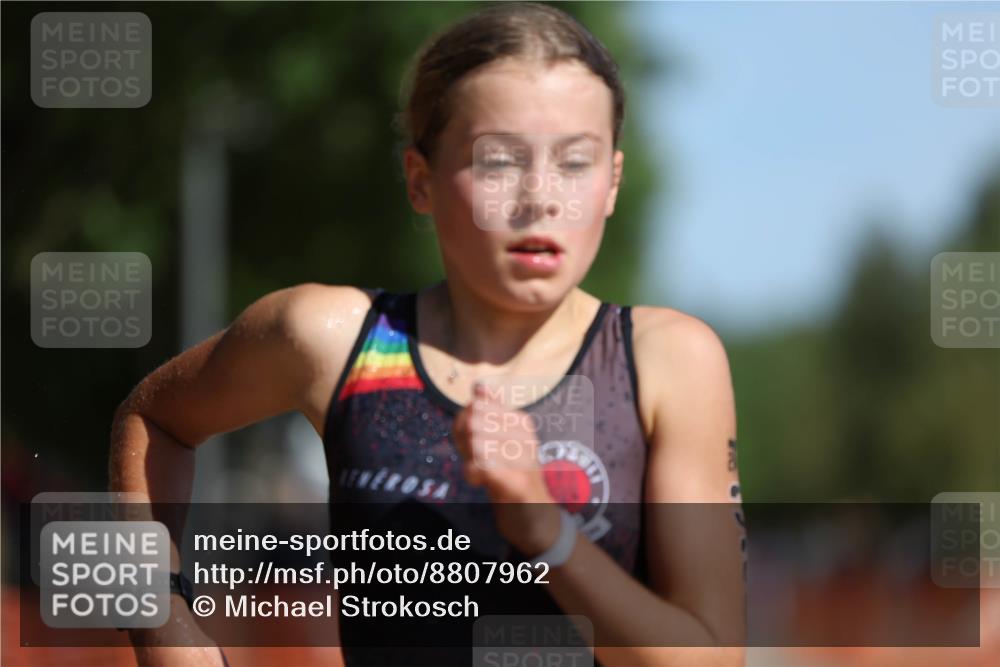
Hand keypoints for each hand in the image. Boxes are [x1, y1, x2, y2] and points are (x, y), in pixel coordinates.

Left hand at [452, 382, 561, 556]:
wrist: (532, 514)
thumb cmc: (511, 474)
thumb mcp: (499, 439)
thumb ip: (488, 412)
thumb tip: (479, 385)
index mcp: (522, 420)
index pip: (477, 406)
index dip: (462, 424)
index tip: (469, 441)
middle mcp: (527, 436)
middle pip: (474, 423)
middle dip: (463, 442)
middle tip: (471, 458)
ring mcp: (525, 460)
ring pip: (477, 443)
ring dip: (467, 459)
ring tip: (476, 469)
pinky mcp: (518, 484)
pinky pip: (483, 466)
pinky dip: (472, 472)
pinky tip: (476, 479)